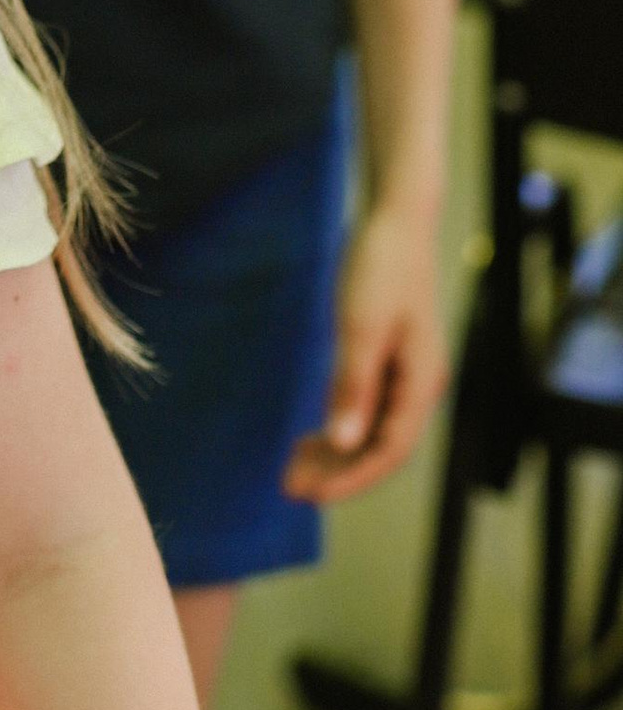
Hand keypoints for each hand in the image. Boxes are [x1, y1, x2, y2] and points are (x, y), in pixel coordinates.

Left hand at [285, 195, 448, 502]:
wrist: (396, 215)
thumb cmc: (381, 266)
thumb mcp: (360, 327)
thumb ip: (352, 387)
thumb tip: (341, 444)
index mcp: (421, 384)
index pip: (388, 452)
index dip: (350, 479)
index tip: (310, 495)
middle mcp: (419, 385)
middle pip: (379, 446)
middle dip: (337, 471)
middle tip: (289, 486)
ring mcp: (406, 371)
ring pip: (371, 428)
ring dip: (336, 451)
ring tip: (293, 465)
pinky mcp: (390, 355)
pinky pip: (367, 404)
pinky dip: (340, 421)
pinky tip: (314, 431)